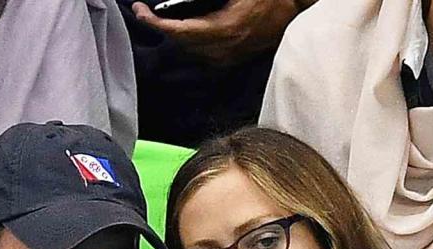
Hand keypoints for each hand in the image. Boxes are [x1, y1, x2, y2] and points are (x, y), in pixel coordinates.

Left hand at [131, 0, 299, 64]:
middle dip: (161, 26)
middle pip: (180, 43)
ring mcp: (227, 57)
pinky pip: (200, 54)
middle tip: (144, 12)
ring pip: (188, 50)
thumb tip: (182, 2)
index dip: (156, 23)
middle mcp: (223, 48)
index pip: (178, 31)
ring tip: (161, 19)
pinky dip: (187, 41)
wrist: (292, 6)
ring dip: (173, 35)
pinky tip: (182, 30)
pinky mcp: (231, 59)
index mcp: (223, 29)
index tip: (140, 12)